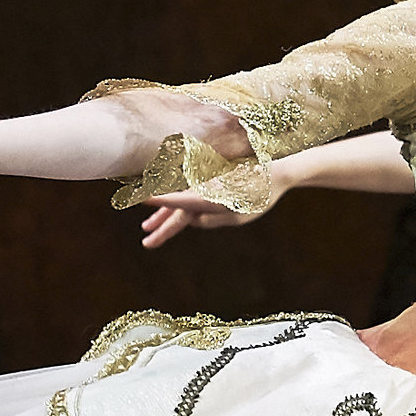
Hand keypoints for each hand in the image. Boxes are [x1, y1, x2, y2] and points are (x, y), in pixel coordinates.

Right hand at [140, 193, 273, 246]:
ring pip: (179, 203)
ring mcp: (205, 187)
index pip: (181, 203)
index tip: (140, 197)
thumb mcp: (239, 215)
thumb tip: (191, 222)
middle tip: (146, 243)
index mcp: (211, 198)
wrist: (274, 172)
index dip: (161, 201)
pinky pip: (188, 198)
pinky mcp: (209, 185)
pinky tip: (166, 214)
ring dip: (163, 216)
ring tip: (147, 227)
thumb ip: (213, 220)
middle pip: (178, 210)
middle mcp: (204, 190)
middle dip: (161, 226)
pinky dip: (176, 205)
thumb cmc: (260, 196)